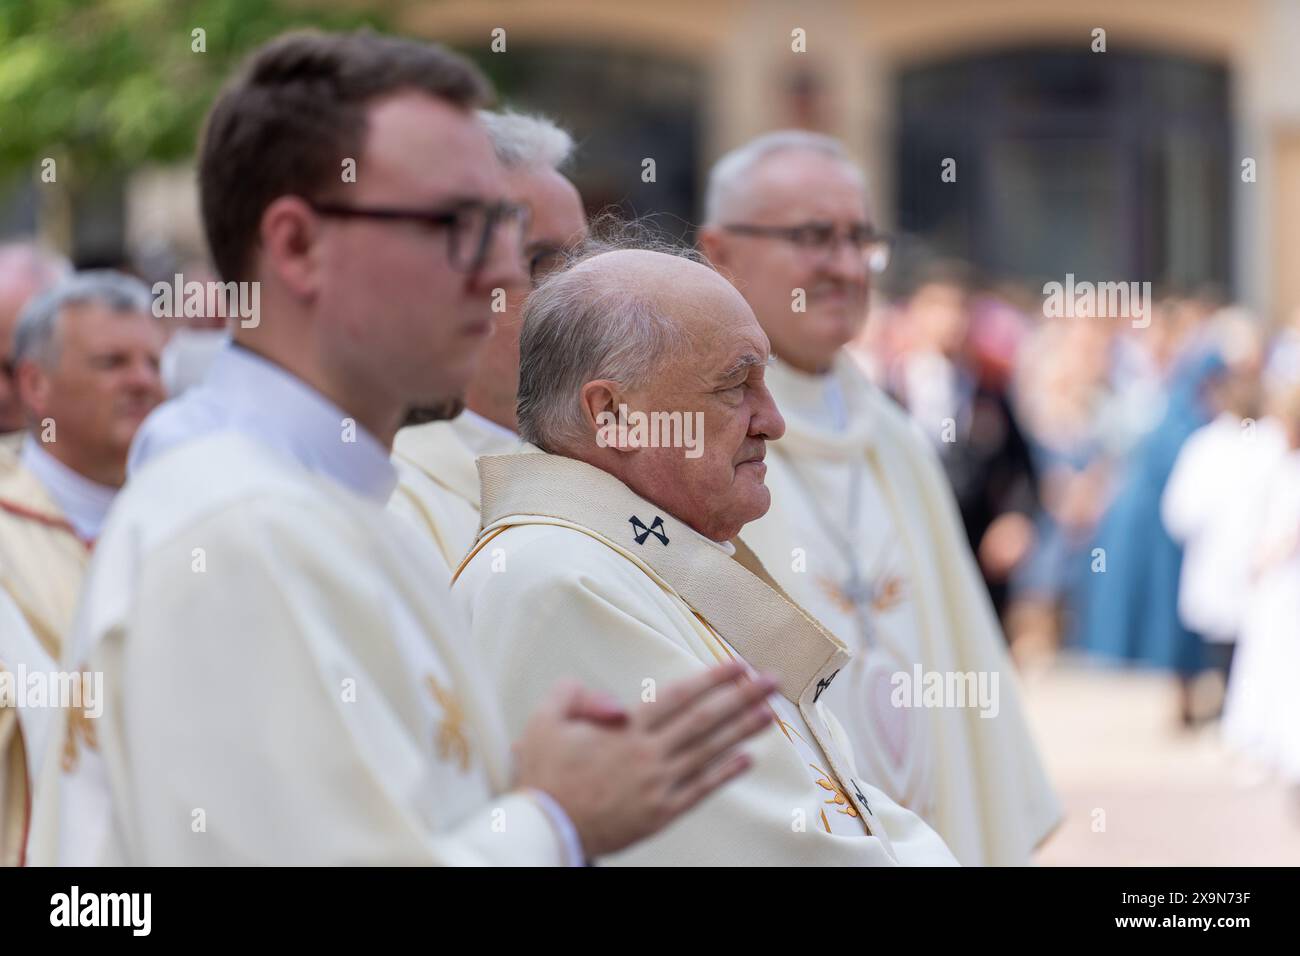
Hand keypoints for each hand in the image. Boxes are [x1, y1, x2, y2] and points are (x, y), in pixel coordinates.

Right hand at [513, 661, 775, 858]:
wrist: (546, 830)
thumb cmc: (544, 776)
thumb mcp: (544, 721)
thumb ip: (574, 695)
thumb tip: (612, 700)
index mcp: (625, 730)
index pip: (679, 696)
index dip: (712, 679)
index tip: (738, 664)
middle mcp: (649, 755)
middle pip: (705, 719)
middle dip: (742, 696)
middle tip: (771, 681)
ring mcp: (658, 785)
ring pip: (709, 752)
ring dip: (742, 730)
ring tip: (770, 713)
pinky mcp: (660, 813)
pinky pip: (701, 790)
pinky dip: (725, 773)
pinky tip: (746, 759)